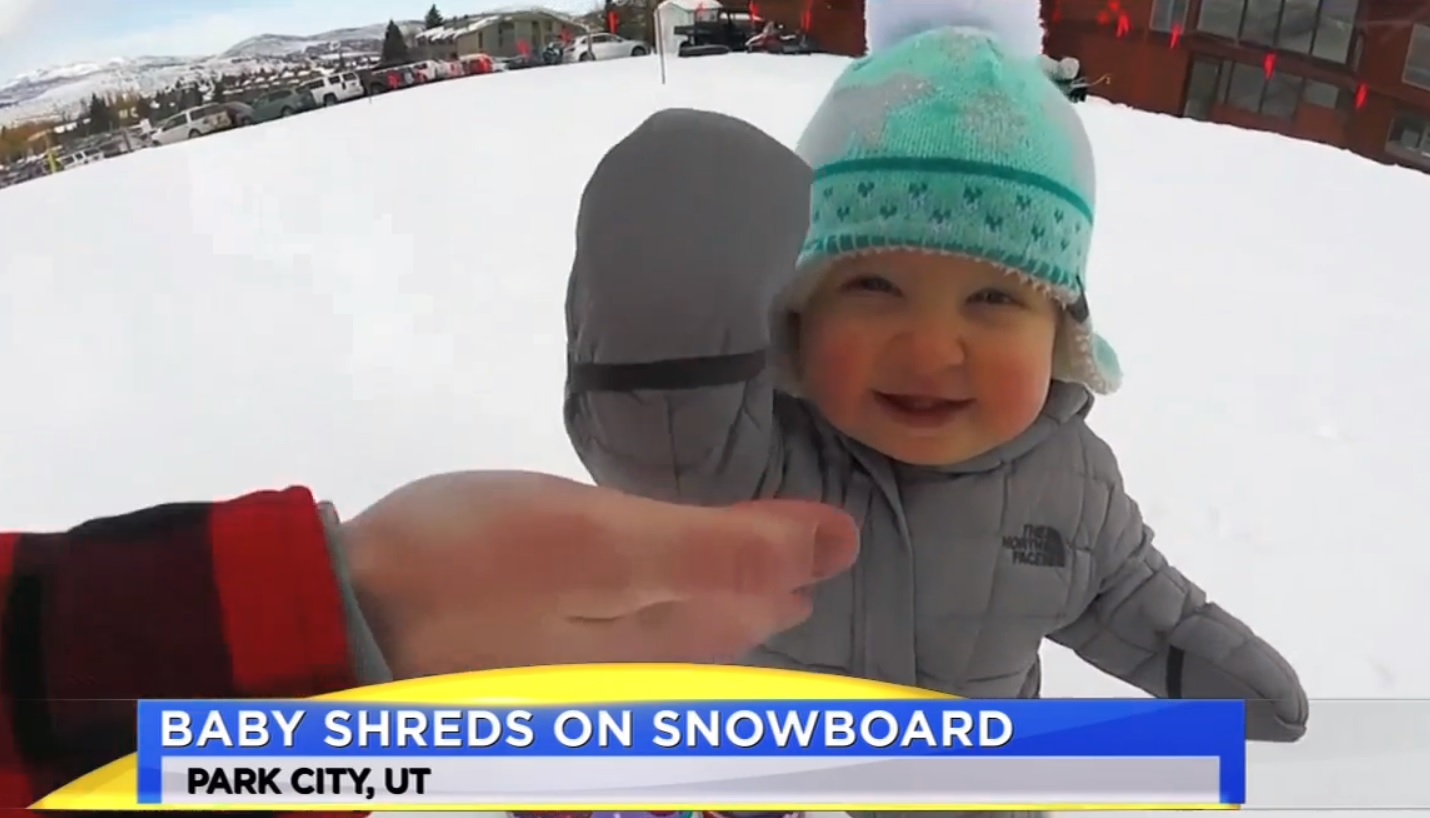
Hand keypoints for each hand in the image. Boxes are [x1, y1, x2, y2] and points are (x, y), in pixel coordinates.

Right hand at [340, 471, 857, 677]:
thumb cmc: (466, 569)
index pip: (746, 615)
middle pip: (705, 644)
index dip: (786, 576)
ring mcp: (561, 683)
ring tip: (734, 598)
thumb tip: (841, 547)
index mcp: (653, 654)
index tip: (826, 550)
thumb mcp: (601, 546)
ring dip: (701, 618)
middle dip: (752, 609)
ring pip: (656, 651)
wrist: (319, 624)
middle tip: (792, 584)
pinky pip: (604, 650)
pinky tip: (627, 617)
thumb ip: (721, 550)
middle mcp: (619, 684)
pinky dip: (637, 624)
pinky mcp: (508, 670)